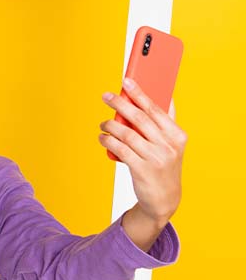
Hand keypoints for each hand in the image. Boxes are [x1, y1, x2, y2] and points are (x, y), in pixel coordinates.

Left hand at [98, 78, 185, 225]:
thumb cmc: (163, 165)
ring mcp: (156, 158)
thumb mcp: (170, 144)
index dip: (139, 93)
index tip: (127, 80)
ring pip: (127, 134)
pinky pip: (120, 149)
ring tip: (103, 124)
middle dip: (120, 104)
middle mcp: (168, 146)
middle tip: (106, 96)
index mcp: (177, 135)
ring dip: (110, 125)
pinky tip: (103, 137)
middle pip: (139, 118)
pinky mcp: (142, 170)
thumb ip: (163, 122)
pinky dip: (108, 140)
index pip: (155, 109)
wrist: (164, 199)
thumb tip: (158, 95)